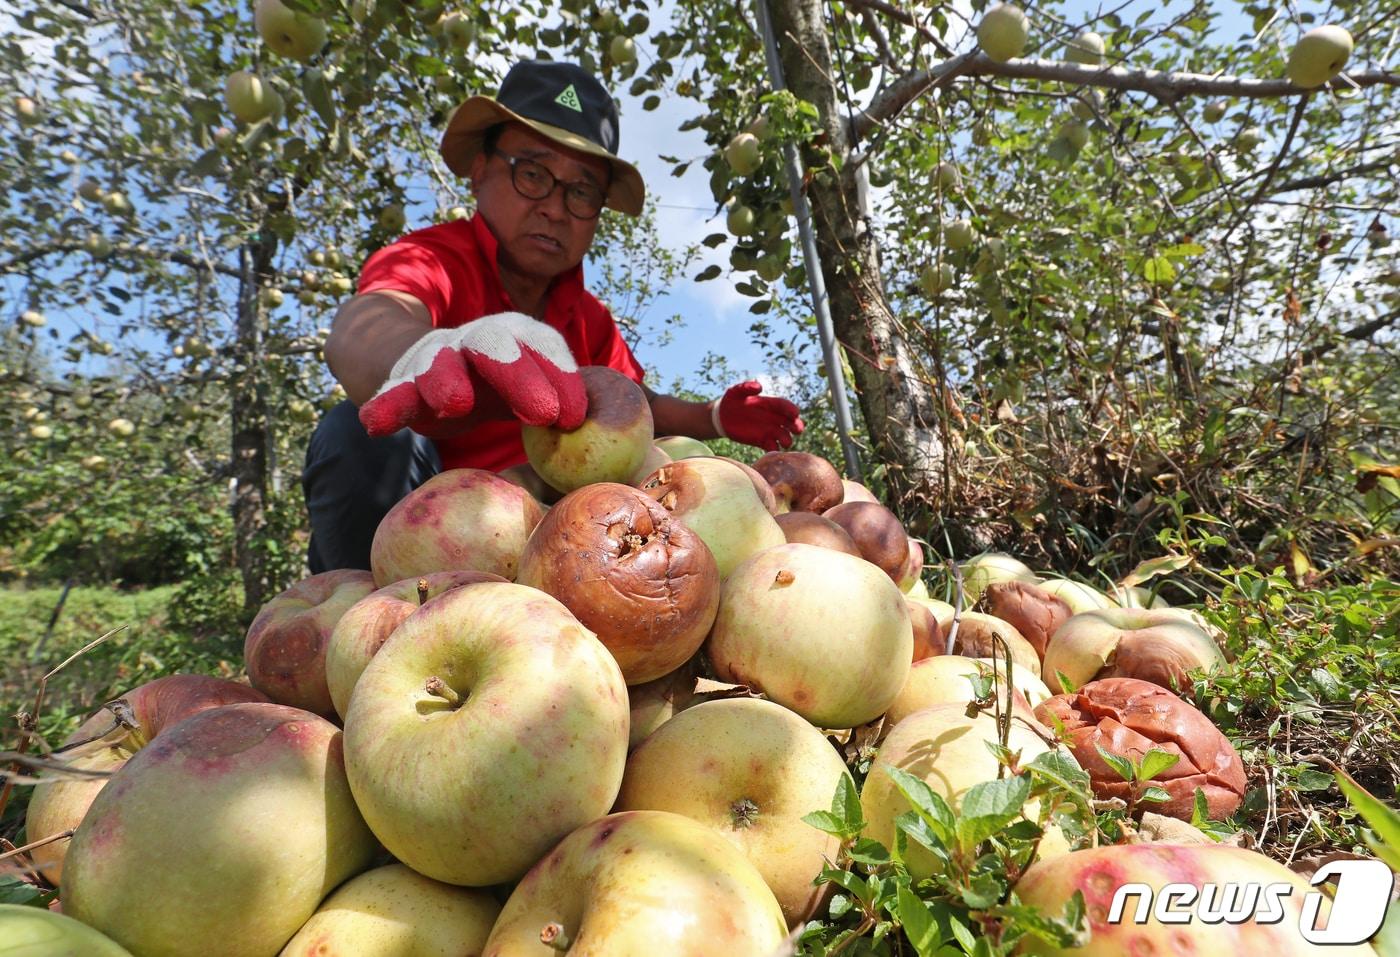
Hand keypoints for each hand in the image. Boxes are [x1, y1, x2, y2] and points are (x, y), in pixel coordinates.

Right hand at [358, 312, 586, 436]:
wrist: (438, 370)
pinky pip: (392, 394)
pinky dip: (385, 405)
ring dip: (445, 380)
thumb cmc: (505, 384)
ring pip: (438, 362)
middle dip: (519, 375)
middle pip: (496, 344)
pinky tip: (375, 423)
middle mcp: (477, 338)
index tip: (573, 417)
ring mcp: (437, 358)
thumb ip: (583, 399)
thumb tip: (653, 417)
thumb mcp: (544, 385)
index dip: (561, 377)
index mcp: (519, 333)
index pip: (544, 346)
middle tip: (543, 414)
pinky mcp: (404, 384)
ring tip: (454, 404)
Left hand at [711, 380, 803, 450]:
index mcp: (770, 404)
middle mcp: (774, 418)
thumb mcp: (736, 391)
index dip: (791, 409)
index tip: (795, 413)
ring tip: (785, 442)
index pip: (785, 406)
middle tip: (797, 429)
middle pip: (791, 423)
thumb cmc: (732, 400)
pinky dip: (774, 449)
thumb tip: (758, 386)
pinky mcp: (762, 441)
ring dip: (787, 439)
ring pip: (785, 437)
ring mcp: (769, 430)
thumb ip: (746, 387)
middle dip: (796, 426)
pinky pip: (772, 447)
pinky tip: (772, 449)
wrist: (722, 417)